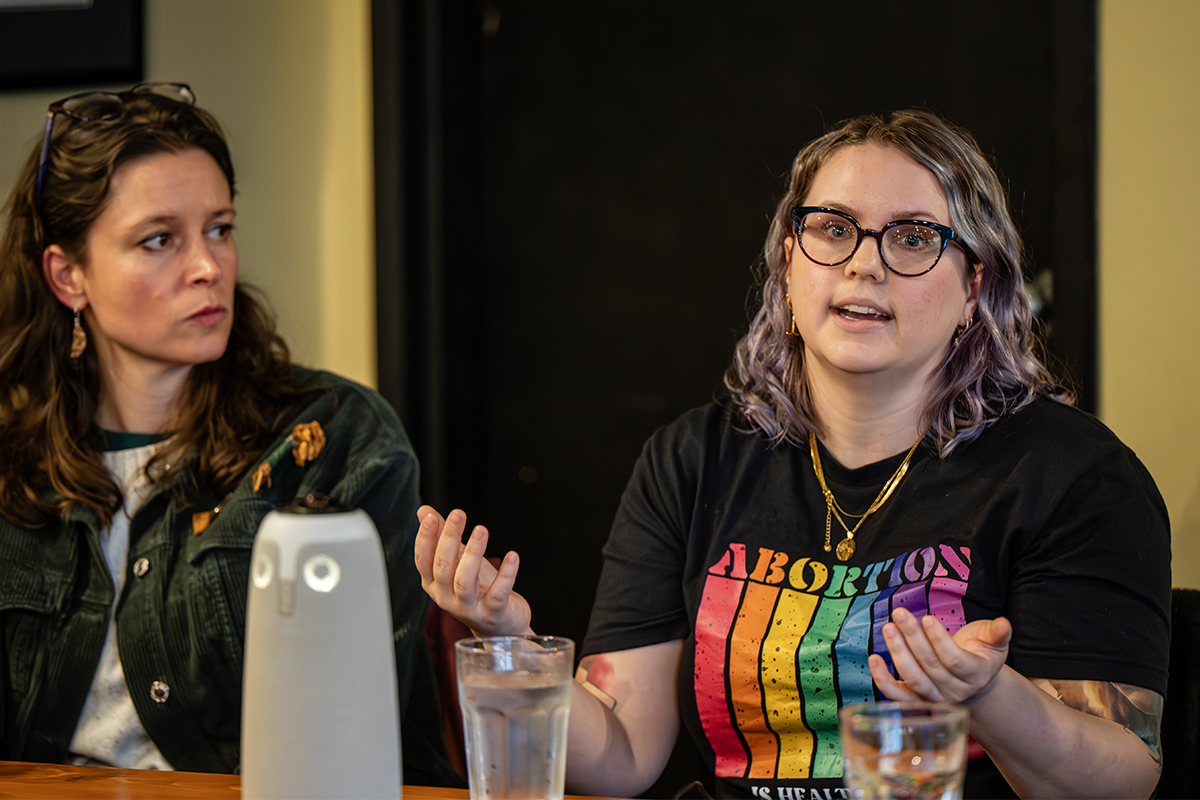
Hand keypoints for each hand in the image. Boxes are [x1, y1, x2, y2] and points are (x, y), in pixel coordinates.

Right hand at [413, 505, 532, 635]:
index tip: (432, 517)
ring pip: (464, 581)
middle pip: (443, 567)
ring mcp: (468, 609)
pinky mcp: (492, 614)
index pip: (423, 560)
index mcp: (433, 584)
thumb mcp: (458, 561)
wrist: (500, 625)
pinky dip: (506, 574)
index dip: (425, 539)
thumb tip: (423, 511)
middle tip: (458, 514)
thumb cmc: (478, 589)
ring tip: (481, 530)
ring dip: (473, 553)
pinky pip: (497, 594)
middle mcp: (446, 598)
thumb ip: (440, 537)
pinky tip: (512, 556)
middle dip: (449, 538)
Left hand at [868, 608, 1011, 705]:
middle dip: (913, 638)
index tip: (928, 619)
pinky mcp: (916, 699)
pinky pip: (897, 695)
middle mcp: (955, 691)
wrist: (973, 680)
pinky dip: (882, 680)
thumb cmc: (980, 654)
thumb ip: (997, 633)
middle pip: (930, 666)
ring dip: (898, 653)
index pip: (955, 661)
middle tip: (900, 614)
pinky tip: (873, 659)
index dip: (940, 641)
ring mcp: (934, 698)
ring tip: (889, 628)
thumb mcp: (993, 642)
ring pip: (914, 678)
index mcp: (976, 675)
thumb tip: (1005, 624)